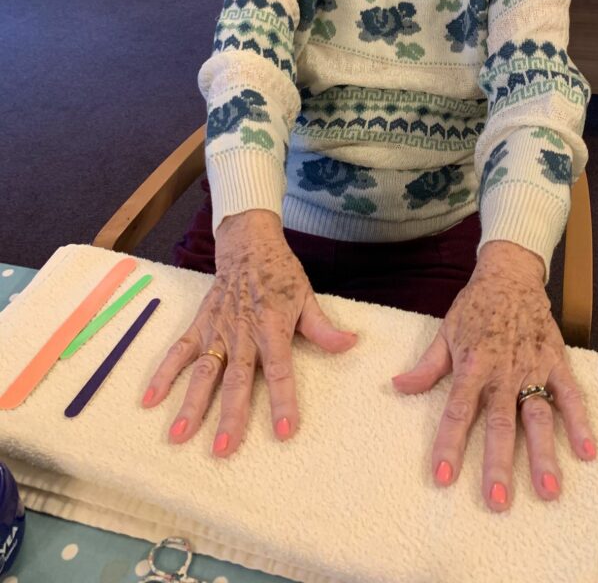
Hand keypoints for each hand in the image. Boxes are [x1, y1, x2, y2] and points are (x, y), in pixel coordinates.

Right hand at [141, 209, 356, 455]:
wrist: (248, 244)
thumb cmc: (281, 274)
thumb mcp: (307, 296)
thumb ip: (323, 327)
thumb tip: (351, 345)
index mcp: (273, 328)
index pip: (280, 370)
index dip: (283, 401)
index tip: (284, 432)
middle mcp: (243, 333)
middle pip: (237, 380)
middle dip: (230, 416)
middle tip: (223, 449)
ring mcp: (217, 330)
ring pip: (204, 371)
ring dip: (191, 403)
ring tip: (179, 435)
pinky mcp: (200, 325)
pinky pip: (179, 351)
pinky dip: (164, 373)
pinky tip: (150, 399)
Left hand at [392, 240, 595, 511]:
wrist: (510, 274)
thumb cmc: (475, 307)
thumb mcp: (445, 332)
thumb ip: (427, 365)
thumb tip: (398, 387)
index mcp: (472, 365)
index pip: (458, 411)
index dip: (449, 445)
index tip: (443, 479)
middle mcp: (503, 371)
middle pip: (500, 423)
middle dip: (499, 463)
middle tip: (498, 501)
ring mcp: (533, 367)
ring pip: (538, 415)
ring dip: (544, 453)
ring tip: (548, 489)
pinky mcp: (557, 360)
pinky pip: (571, 395)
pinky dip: (580, 422)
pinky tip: (588, 451)